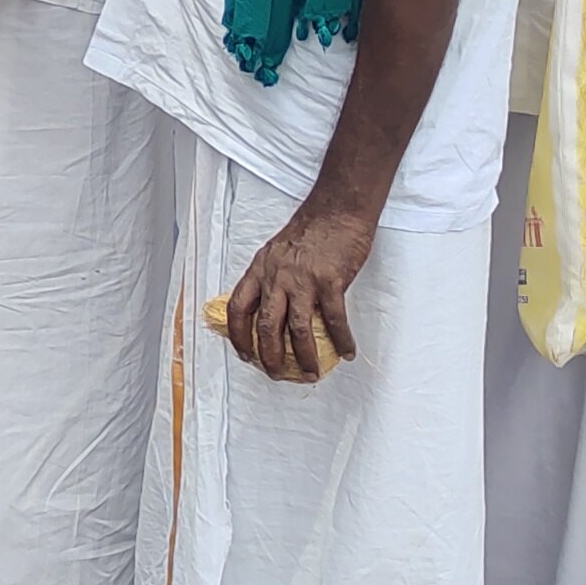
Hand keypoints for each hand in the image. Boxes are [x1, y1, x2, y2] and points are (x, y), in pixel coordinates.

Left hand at [220, 197, 375, 383]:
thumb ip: (269, 279)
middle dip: (270, 357)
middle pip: (267, 326)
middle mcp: (277, 277)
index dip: (238, 336)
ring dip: (305, 357)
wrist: (336, 210)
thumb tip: (266, 309)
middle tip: (277, 374)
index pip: (238, 308)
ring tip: (312, 373)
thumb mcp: (274, 253)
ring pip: (298, 330)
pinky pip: (334, 320)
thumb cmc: (308, 230)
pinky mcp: (330, 282)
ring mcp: (303, 280)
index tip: (245, 355)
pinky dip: (342, 340)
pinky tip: (347, 352)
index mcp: (260, 270)